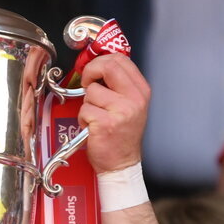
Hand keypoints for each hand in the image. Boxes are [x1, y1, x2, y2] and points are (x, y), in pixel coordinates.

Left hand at [78, 54, 150, 173]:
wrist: (121, 163)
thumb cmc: (122, 136)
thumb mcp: (130, 105)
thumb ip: (119, 85)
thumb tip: (100, 66)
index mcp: (141, 90)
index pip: (121, 60)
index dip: (101, 61)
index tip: (94, 71)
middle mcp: (134, 99)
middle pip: (108, 67)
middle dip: (90, 72)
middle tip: (87, 83)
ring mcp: (120, 111)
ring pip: (92, 92)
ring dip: (87, 103)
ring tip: (95, 116)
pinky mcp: (105, 123)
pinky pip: (84, 110)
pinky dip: (83, 118)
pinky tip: (92, 126)